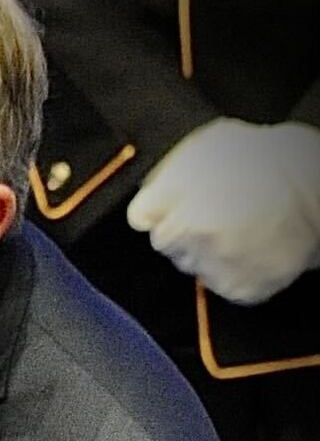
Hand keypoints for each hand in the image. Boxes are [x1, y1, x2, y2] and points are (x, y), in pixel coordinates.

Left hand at [127, 118, 319, 303]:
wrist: (318, 184)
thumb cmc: (264, 160)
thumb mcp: (201, 151)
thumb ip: (161, 183)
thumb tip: (139, 212)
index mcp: (178, 214)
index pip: (144, 219)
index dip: (166, 207)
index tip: (185, 201)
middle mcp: (195, 246)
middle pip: (169, 245)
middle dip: (187, 230)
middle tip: (223, 210)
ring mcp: (220, 270)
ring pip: (196, 266)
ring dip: (210, 252)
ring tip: (241, 226)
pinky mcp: (244, 289)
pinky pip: (226, 284)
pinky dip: (236, 270)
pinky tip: (252, 247)